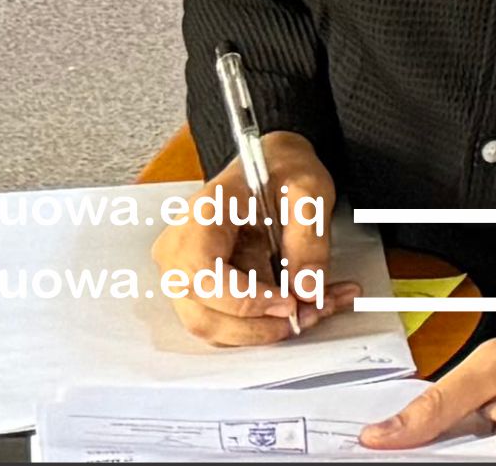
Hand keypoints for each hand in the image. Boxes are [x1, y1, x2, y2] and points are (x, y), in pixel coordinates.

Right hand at [155, 131, 335, 344]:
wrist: (271, 164)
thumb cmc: (280, 169)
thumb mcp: (308, 189)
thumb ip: (308, 238)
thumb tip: (307, 289)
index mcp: (199, 217)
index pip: (202, 275)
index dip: (244, 300)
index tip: (290, 302)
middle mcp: (180, 251)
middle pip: (205, 315)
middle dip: (262, 326)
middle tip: (313, 312)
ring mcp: (186, 275)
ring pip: (217, 328)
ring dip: (267, 330)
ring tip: (316, 308)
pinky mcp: (202, 291)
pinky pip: (229, 323)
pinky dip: (266, 324)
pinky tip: (305, 306)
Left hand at [367, 314, 495, 459]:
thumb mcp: (495, 362)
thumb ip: (437, 401)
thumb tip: (386, 434)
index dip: (410, 454)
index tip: (374, 445)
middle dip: (425, 449)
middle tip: (406, 429)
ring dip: (444, 448)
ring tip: (444, 422)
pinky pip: (479, 463)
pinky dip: (461, 448)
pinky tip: (460, 429)